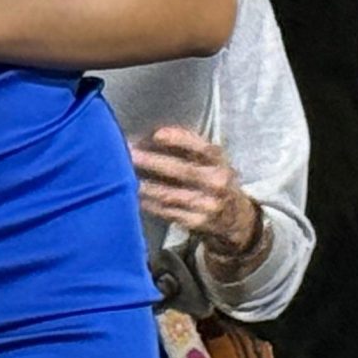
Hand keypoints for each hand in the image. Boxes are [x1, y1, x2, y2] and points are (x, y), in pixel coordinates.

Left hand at [132, 125, 258, 255]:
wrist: (236, 217)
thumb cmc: (213, 177)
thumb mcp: (209, 158)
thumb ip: (184, 145)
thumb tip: (146, 136)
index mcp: (219, 161)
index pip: (203, 148)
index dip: (180, 140)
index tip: (157, 134)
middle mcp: (217, 182)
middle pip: (183, 171)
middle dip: (153, 161)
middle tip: (128, 153)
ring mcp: (208, 205)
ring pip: (170, 194)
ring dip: (144, 184)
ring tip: (121, 175)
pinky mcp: (196, 222)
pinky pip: (166, 211)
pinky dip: (147, 202)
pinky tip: (131, 195)